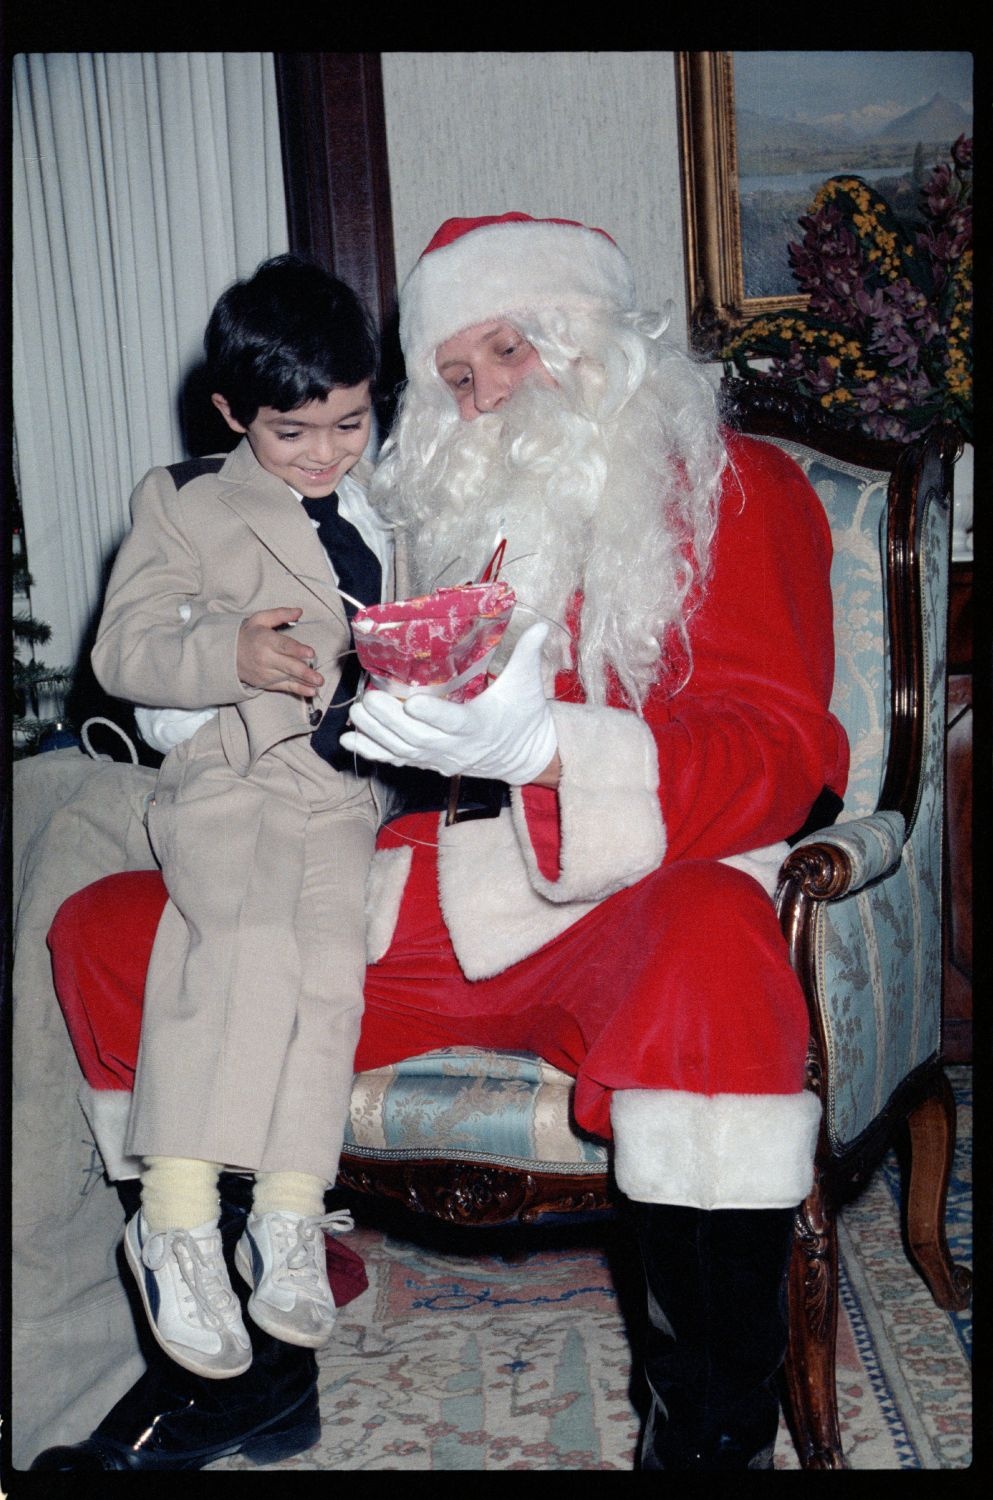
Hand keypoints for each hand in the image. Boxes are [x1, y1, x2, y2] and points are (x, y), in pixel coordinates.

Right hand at [236, 607, 323, 697]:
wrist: (228, 655)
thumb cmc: (248, 635)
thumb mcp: (260, 619)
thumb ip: (280, 614)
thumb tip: (299, 611)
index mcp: (265, 640)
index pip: (283, 646)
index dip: (297, 650)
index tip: (310, 653)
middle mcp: (266, 658)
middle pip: (288, 666)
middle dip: (304, 672)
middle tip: (319, 677)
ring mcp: (267, 673)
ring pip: (288, 678)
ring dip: (304, 682)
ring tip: (318, 685)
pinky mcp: (267, 683)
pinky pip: (284, 687)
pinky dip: (298, 690)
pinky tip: (310, 692)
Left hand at [340, 622, 557, 784]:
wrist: (522, 755)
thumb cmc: (523, 717)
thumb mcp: (528, 686)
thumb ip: (528, 654)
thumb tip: (540, 626)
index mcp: (480, 725)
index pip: (455, 722)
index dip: (433, 715)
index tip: (413, 702)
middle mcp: (457, 747)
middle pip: (418, 738)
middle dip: (390, 720)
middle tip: (369, 698)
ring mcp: (440, 758)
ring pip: (403, 751)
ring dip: (376, 733)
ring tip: (357, 712)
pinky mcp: (429, 762)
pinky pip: (397, 761)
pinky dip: (372, 751)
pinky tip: (350, 738)